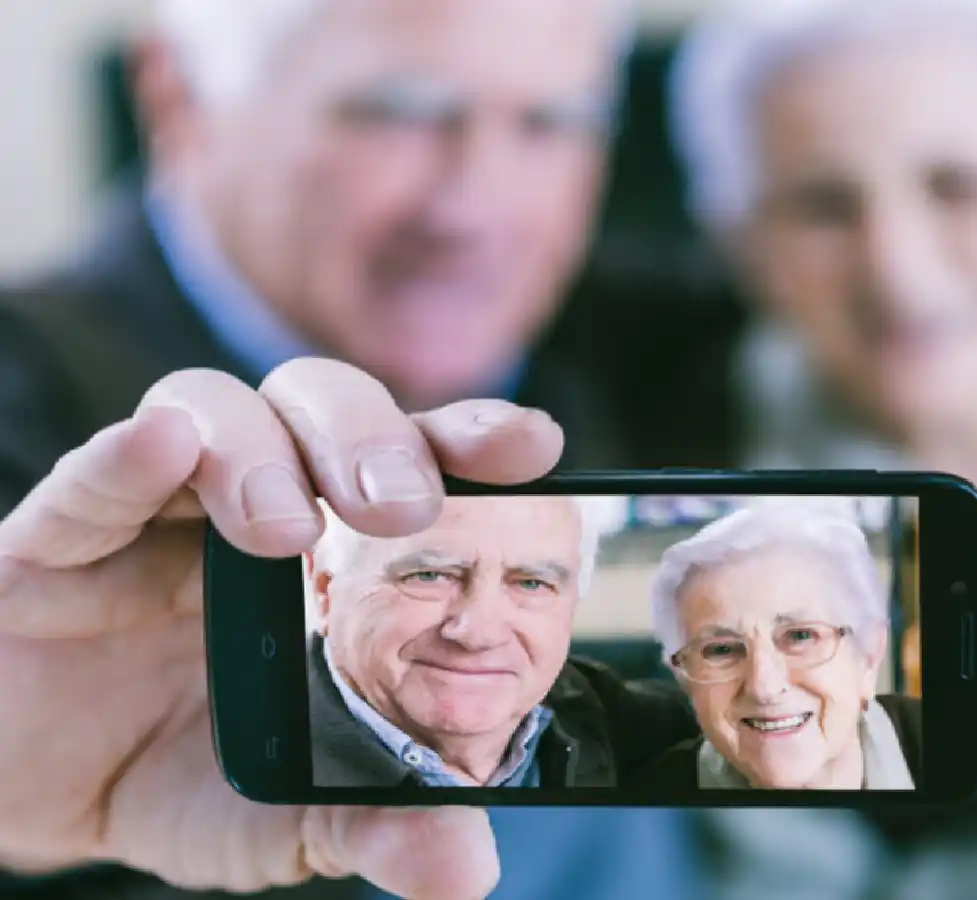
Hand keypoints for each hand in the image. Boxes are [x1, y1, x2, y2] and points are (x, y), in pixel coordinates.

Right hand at [0, 358, 564, 898]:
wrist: (48, 792)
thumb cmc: (186, 774)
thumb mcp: (292, 814)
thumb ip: (376, 823)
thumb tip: (467, 864)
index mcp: (334, 550)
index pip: (414, 462)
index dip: (471, 439)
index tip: (531, 445)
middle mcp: (259, 502)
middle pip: (325, 405)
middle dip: (372, 437)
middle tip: (402, 505)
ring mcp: (158, 507)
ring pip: (216, 408)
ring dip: (260, 452)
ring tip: (282, 530)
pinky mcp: (57, 538)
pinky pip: (90, 480)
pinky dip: (127, 458)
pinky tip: (162, 447)